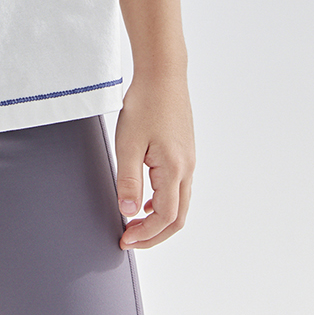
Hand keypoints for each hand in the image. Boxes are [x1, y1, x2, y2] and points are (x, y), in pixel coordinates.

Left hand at [113, 71, 194, 250]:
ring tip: (134, 224)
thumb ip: (129, 181)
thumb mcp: (128, 143)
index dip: (145, 235)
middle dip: (155, 236)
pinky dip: (164, 203)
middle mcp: (187, 168)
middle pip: (178, 218)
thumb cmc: (145, 104)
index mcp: (174, 169)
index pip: (164, 218)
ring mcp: (189, 160)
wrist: (163, 74)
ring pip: (180, 204)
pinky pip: (179, 188)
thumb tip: (129, 213)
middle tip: (130, 240)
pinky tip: (146, 200)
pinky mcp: (185, 152)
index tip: (124, 240)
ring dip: (159, 220)